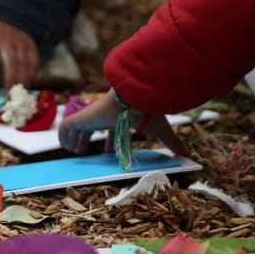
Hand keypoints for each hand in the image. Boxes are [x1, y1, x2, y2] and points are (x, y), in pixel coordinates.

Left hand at [0, 18, 39, 93]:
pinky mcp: (31, 46)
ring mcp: (21, 45)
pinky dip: (32, 75)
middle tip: (7, 97)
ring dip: (22, 81)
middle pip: (10, 64)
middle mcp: (7, 44)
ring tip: (17, 94)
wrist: (8, 17)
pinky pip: (34, 63)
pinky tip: (27, 84)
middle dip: (10, 82)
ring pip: (24, 65)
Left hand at [58, 89, 189, 156]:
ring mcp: (91, 115)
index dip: (109, 141)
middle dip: (88, 140)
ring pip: (77, 127)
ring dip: (75, 139)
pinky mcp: (82, 116)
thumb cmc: (148, 111)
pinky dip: (64, 137)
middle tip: (86, 154)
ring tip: (75, 152)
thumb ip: (173, 143)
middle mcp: (104, 115)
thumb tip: (190, 156)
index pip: (111, 129)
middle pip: (92, 127)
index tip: (108, 153)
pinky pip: (66, 127)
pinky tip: (67, 147)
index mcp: (120, 116)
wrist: (137, 96)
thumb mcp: (160, 130)